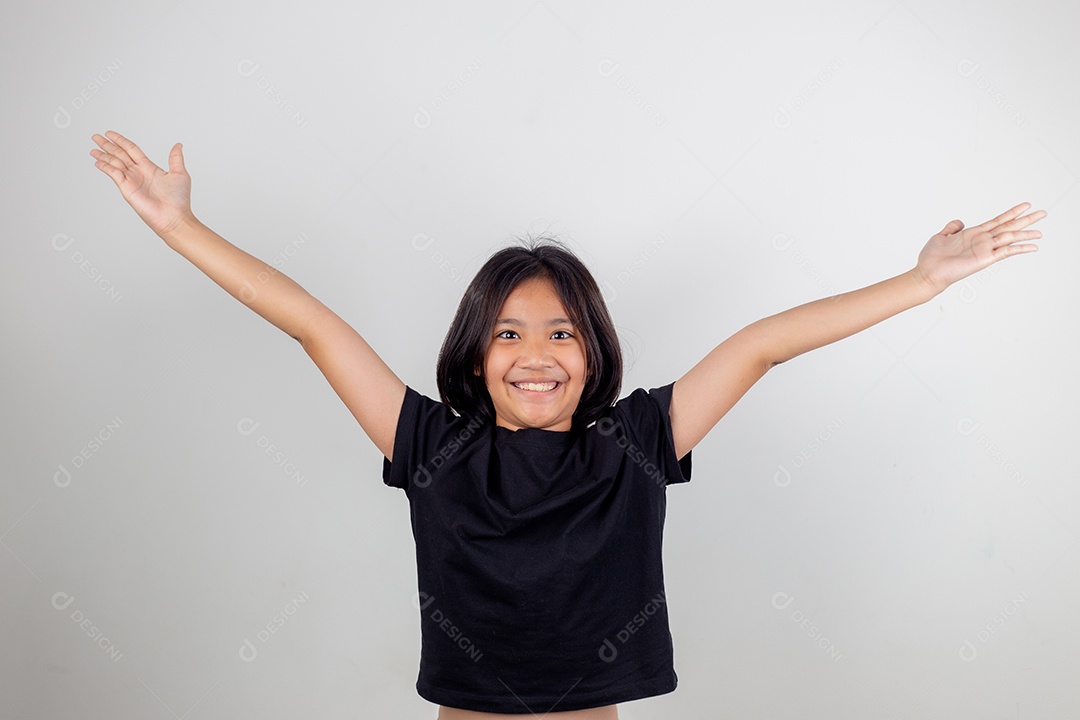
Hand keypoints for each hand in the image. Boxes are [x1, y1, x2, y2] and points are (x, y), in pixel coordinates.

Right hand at [90, 130, 194, 239]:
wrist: (174, 217)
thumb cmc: (179, 200)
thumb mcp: (180, 174)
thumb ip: (175, 158)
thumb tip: (178, 145)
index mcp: (149, 167)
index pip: (131, 149)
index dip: (121, 141)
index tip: (110, 134)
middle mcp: (138, 173)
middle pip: (119, 154)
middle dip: (107, 145)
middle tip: (96, 137)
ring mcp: (132, 180)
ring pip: (114, 163)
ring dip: (103, 155)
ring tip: (93, 149)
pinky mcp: (127, 188)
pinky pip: (114, 174)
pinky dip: (105, 167)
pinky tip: (98, 162)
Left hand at [914, 202, 1045, 294]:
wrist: (927, 272)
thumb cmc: (932, 258)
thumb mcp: (941, 236)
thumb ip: (952, 227)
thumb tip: (960, 222)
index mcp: (974, 234)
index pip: (998, 220)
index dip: (1012, 213)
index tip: (1026, 205)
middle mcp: (982, 241)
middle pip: (1009, 227)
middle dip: (1026, 220)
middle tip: (1043, 213)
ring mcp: (985, 249)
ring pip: (1010, 237)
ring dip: (1026, 234)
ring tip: (1041, 231)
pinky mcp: (984, 259)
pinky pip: (1006, 252)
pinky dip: (1019, 248)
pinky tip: (1032, 247)